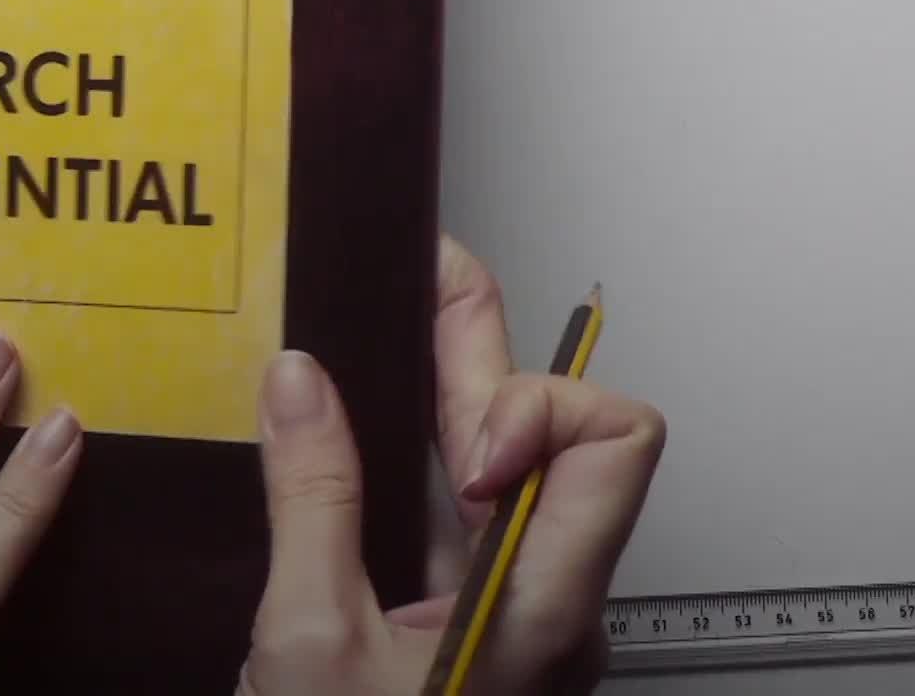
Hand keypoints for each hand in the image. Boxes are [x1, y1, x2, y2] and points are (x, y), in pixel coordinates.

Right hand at [236, 234, 666, 694]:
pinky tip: (377, 406)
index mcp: (542, 610)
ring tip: (406, 302)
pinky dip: (432, 436)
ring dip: (461, 376)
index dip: (532, 407)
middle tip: (426, 266)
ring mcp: (521, 604)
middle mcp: (555, 598)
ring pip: (520, 458)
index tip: (452, 438)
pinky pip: (478, 500)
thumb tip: (301, 384)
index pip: (613, 444)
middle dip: (486, 344)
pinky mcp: (479, 612)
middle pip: (562, 430)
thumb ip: (311, 503)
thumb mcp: (305, 648)